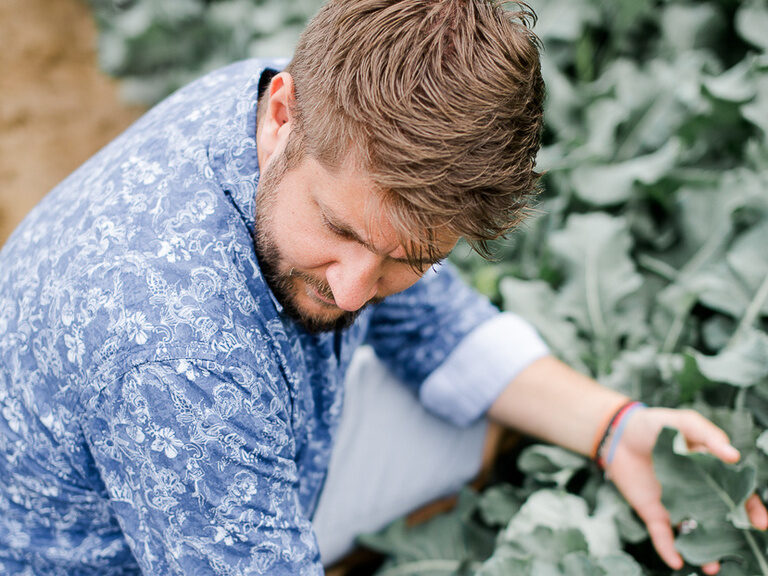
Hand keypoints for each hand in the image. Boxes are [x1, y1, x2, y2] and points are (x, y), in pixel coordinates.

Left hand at [606, 407, 767, 573]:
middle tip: (740, 550)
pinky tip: (677, 562)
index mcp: (712, 473)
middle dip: (733, 538)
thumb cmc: (655, 425)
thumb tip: (734, 456)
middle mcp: (698, 494)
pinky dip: (669, 550)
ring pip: (695, 534)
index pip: (738, 494)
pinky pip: (663, 535)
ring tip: (713, 566)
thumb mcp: (684, 422)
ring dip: (705, 552)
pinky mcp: (654, 512)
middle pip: (721, 520)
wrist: (618, 433)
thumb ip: (708, 436)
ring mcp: (677, 506)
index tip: (760, 523)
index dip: (750, 508)